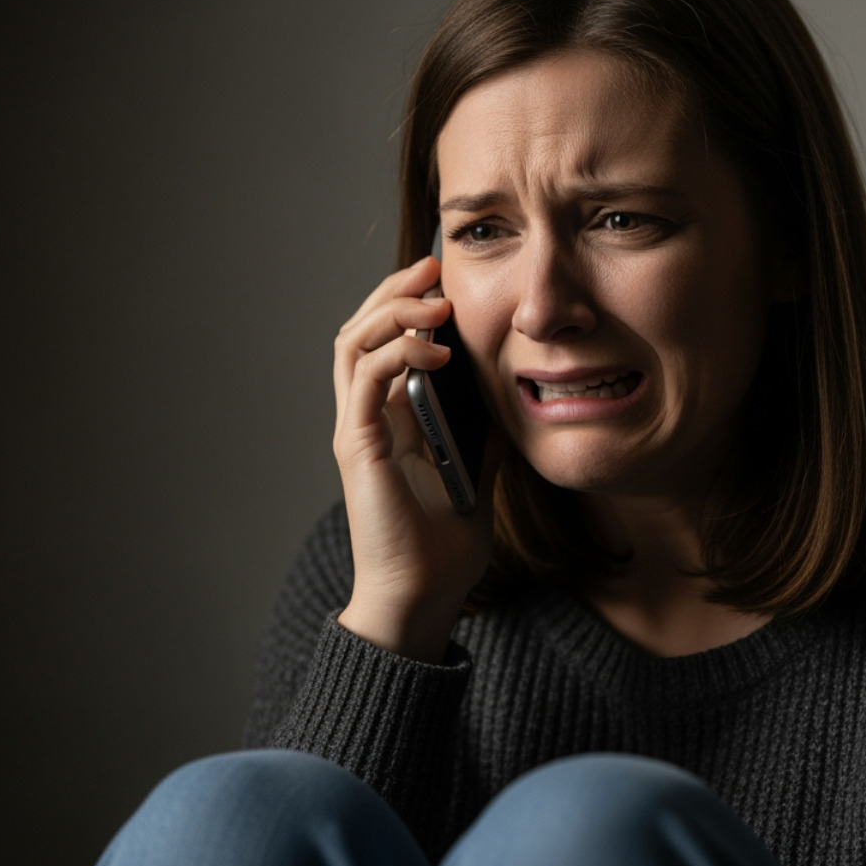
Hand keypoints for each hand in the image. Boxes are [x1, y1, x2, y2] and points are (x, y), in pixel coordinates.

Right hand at [331, 255, 500, 661]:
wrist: (423, 596)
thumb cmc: (444, 546)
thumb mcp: (478, 471)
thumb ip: (484, 432)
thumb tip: (513, 393)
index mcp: (389, 419)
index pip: (384, 340)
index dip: (409, 304)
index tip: (449, 281)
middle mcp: (365, 417)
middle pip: (360, 329)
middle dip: (396, 292)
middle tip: (435, 270)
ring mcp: (356, 429)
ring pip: (352, 343)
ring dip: (392, 312)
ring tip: (435, 301)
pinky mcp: (357, 445)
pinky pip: (364, 379)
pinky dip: (396, 352)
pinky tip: (437, 350)